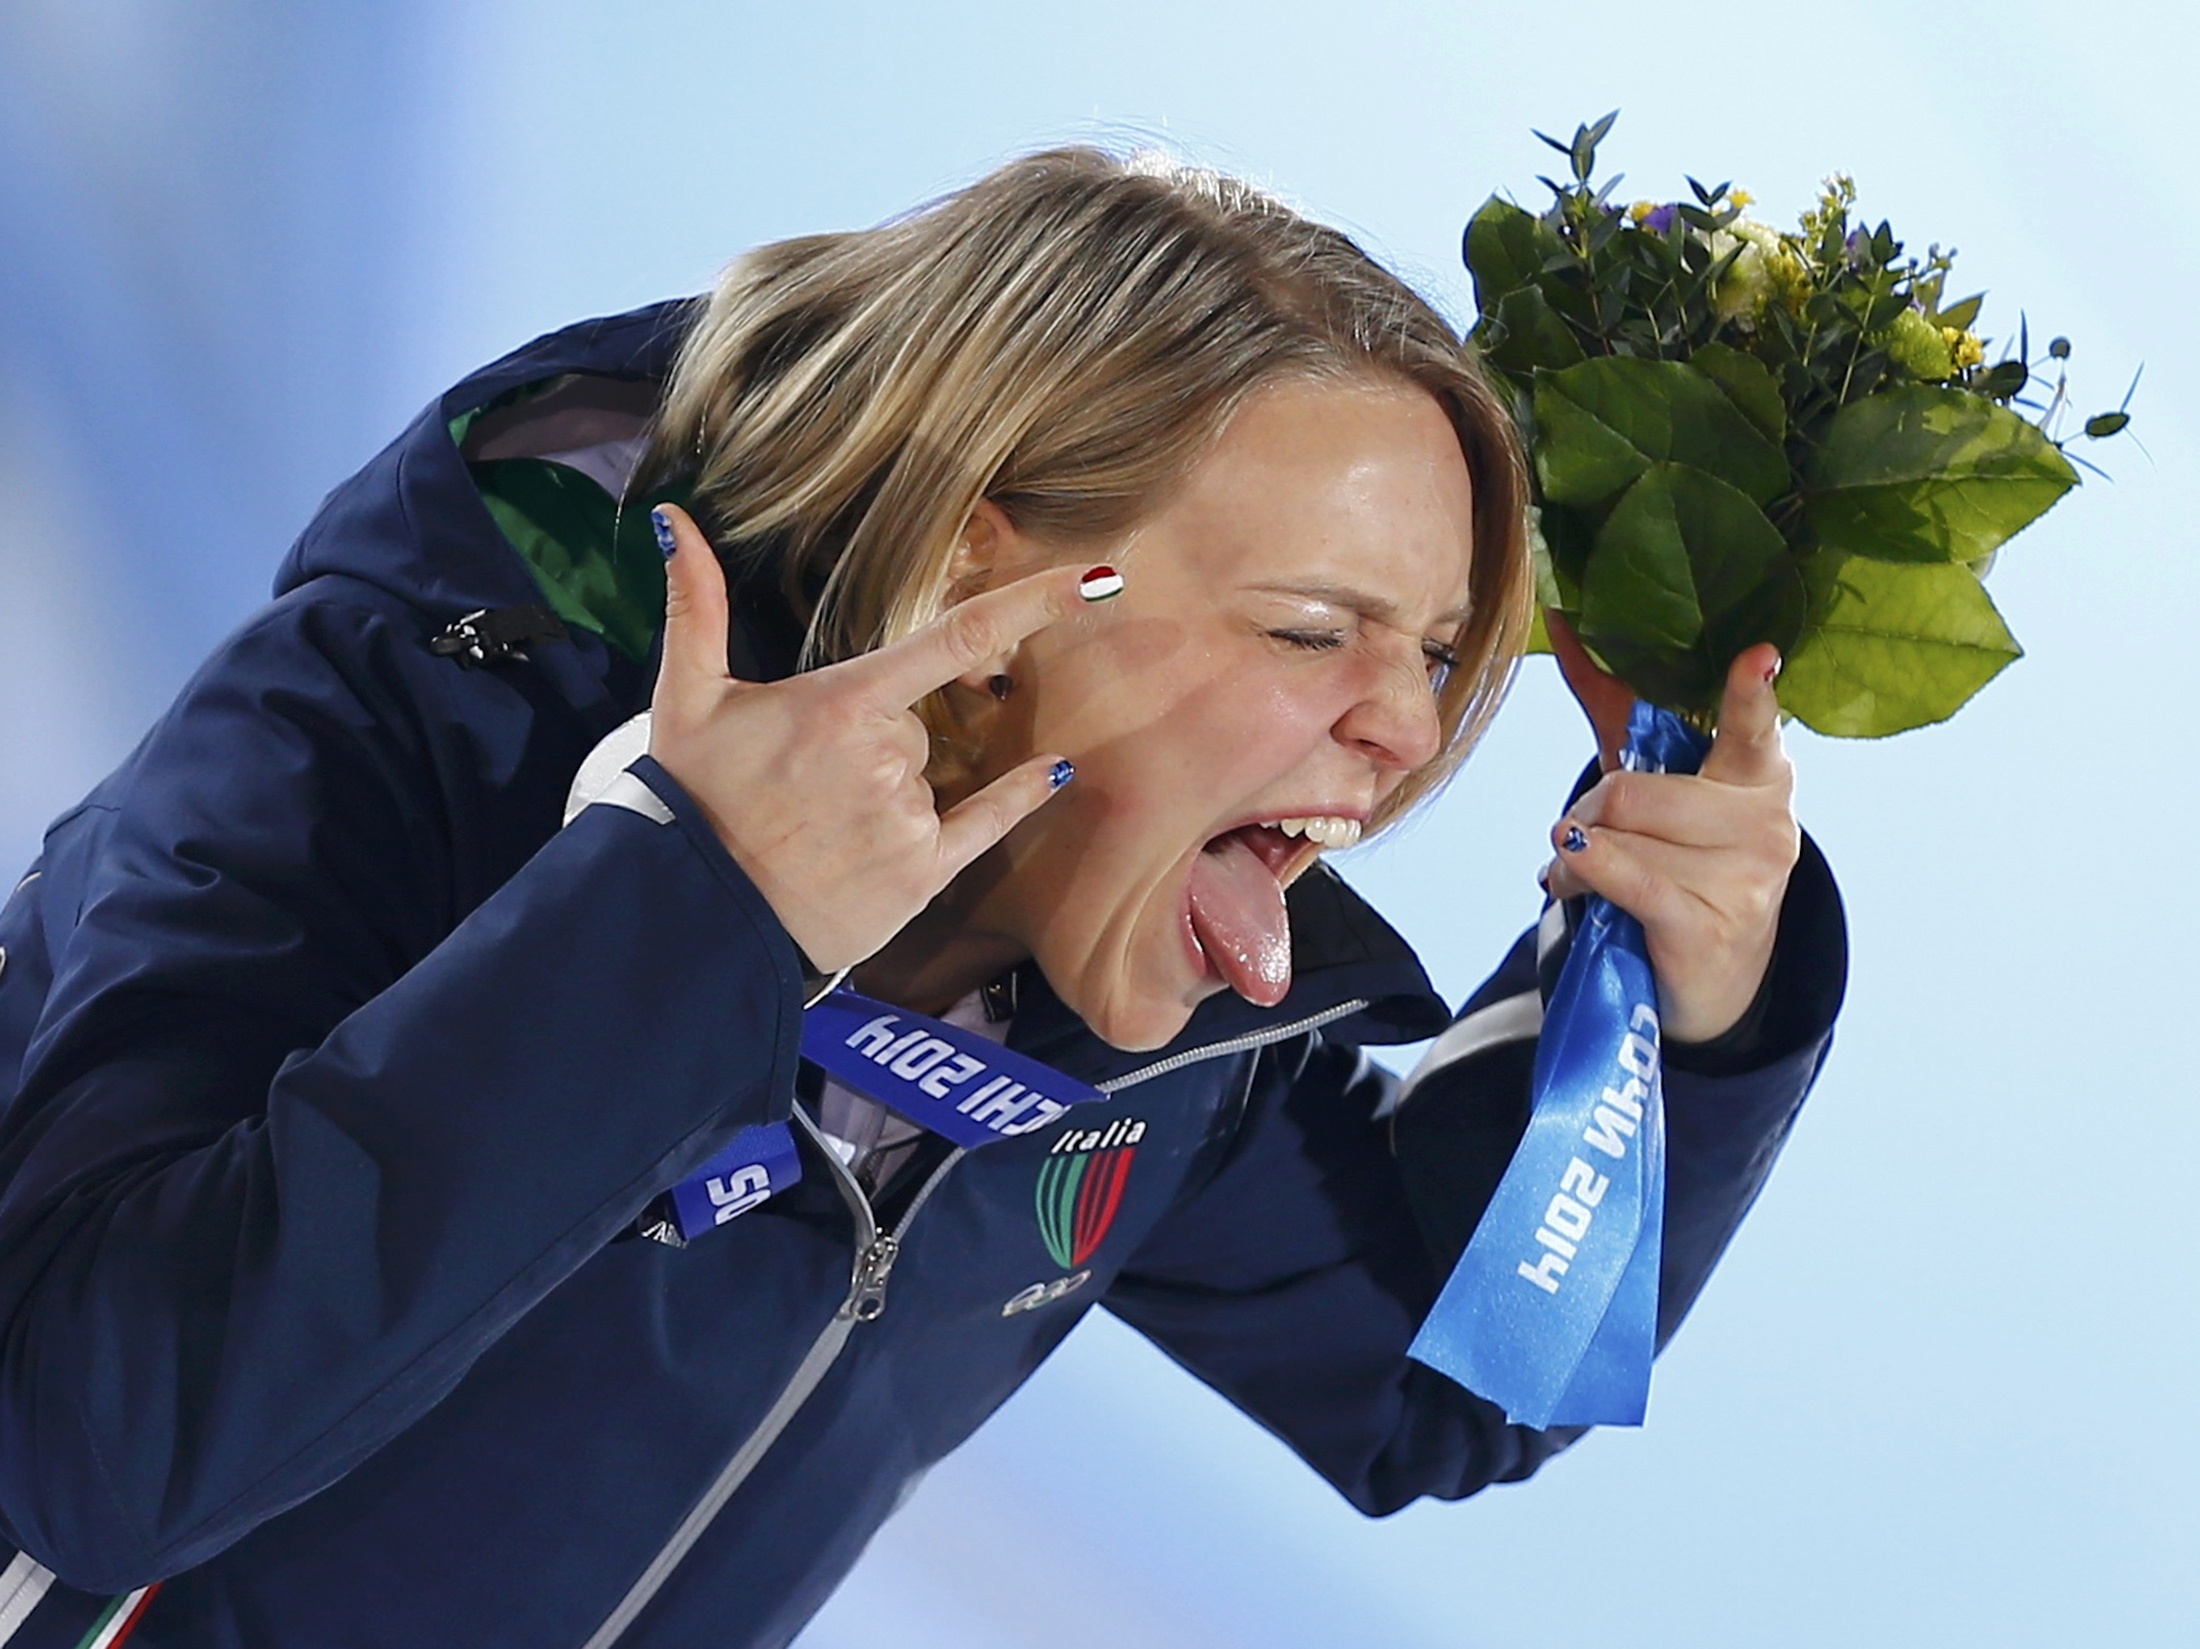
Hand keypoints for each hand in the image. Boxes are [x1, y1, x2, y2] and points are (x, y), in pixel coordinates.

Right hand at [649, 504, 1084, 973]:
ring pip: (932, 775)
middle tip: (811, 778)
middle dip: (880, 737)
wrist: (695, 915)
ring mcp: (909, 817)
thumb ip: (695, 605)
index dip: (1034, 603)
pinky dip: (1020, 795)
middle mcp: (887, 757)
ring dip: (894, 787)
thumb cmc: (690, 800)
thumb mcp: (685, 698)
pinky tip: (1053, 771)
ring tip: (825, 823)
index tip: (1095, 577)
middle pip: (920, 722)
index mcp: (842, 703)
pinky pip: (987, 822)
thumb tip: (677, 518)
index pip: (959, 637)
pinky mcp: (921, 874)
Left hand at [1543, 634, 1798, 1044]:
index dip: (1750, 693)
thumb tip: (1563, 613)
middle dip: (1588, 811)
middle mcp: (1768, 822)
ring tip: (1587, 870)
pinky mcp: (1711, 927)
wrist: (1710, 975)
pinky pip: (1621, 879)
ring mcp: (1746, 879)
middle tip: (1587, 832)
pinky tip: (1572, 882)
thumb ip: (1616, 702)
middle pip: (1631, 789)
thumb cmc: (1679, 859)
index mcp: (1763, 772)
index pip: (1755, 726)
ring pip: (1617, 836)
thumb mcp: (1657, 778)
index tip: (1758, 657)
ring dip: (1576, 856)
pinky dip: (1579, 877)